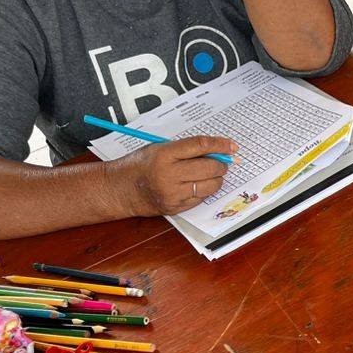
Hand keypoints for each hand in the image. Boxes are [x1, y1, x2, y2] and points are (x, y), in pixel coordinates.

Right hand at [109, 136, 236, 216]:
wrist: (120, 189)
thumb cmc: (140, 165)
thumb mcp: (160, 148)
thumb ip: (186, 149)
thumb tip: (217, 150)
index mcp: (164, 155)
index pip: (200, 146)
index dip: (220, 145)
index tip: (231, 146)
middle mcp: (169, 175)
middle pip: (209, 167)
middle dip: (221, 164)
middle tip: (222, 162)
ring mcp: (173, 194)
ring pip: (210, 186)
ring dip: (216, 179)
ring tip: (210, 174)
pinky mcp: (176, 208)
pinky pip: (201, 198)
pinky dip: (204, 190)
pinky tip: (196, 185)